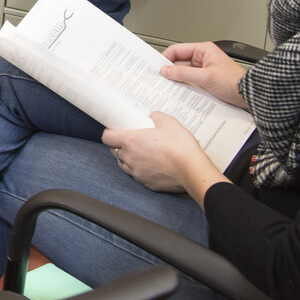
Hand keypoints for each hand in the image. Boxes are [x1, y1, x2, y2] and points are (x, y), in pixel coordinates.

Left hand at [102, 114, 222, 196]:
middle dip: (120, 145)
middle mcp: (129, 157)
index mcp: (130, 141)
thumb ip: (155, 117)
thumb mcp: (168, 122)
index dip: (110, 133)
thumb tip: (151, 117)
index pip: (106, 137)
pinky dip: (139, 169)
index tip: (117, 130)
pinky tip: (151, 165)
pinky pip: (136, 175)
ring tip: (142, 153)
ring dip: (128, 158)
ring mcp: (136, 172)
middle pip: (114, 150)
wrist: (192, 170)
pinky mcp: (146, 183)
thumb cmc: (179, 145)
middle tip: (133, 140)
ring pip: (123, 164)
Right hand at [162, 42, 248, 107]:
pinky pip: (191, 81)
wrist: (250, 96)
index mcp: (204, 50)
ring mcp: (204, 69)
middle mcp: (203, 58)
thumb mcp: (206, 77)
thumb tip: (166, 70)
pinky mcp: (206, 80)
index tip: (157, 68)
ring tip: (173, 87)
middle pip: (179, 62)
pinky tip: (183, 91)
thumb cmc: (235, 83)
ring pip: (184, 73)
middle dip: (171, 71)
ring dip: (179, 80)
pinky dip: (186, 85)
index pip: (177, 50)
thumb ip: (184, 73)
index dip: (166, 58)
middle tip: (162, 79)